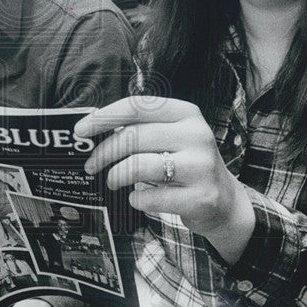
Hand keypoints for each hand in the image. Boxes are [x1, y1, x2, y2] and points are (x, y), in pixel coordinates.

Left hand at [75, 96, 255, 264]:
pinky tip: (137, 197)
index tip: (81, 130)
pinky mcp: (200, 197)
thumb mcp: (172, 136)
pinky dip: (136, 198)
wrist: (225, 200)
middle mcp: (197, 135)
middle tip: (91, 165)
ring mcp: (201, 166)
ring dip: (116, 176)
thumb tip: (92, 128)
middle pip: (133, 137)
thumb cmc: (186, 164)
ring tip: (112, 182)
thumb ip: (141, 129)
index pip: (137, 106)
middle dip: (104, 152)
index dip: (104, 117)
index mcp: (186, 113)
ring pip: (139, 166)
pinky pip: (151, 197)